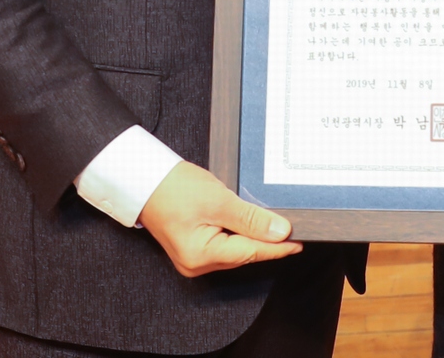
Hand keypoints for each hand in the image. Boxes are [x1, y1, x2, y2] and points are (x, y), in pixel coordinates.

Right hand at [138, 161, 301, 276]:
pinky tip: (247, 223)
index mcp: (201, 256)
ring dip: (251, 236)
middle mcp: (196, 264)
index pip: (250, 252)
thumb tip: (280, 232)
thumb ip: (251, 219)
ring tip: (271, 222)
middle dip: (265, 241)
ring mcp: (192, 259)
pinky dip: (237, 234)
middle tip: (291, 227)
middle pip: (243, 253)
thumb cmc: (174, 188)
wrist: (144, 179)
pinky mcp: (191, 248)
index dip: (277, 247)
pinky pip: (223, 245)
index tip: (299, 242)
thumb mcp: (219, 200)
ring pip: (234, 250)